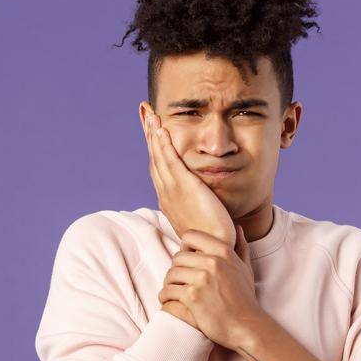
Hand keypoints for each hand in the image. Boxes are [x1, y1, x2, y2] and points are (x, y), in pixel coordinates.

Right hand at [140, 104, 235, 247]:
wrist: (215, 248)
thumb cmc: (213, 237)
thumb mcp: (203, 216)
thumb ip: (201, 205)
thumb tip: (208, 200)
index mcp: (169, 199)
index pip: (158, 167)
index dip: (154, 147)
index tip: (152, 130)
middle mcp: (166, 193)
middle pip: (153, 157)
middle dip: (149, 134)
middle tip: (145, 112)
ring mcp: (172, 191)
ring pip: (158, 156)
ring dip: (153, 134)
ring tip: (150, 114)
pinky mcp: (183, 189)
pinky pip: (170, 162)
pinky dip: (164, 145)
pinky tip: (161, 130)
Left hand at [157, 227, 266, 349]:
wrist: (246, 326)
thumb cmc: (246, 299)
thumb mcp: (246, 269)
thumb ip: (241, 247)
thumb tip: (239, 228)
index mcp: (224, 252)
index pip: (190, 236)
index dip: (184, 247)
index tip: (187, 260)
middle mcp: (213, 262)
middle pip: (178, 256)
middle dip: (177, 269)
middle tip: (179, 280)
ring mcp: (202, 279)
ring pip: (171, 273)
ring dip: (169, 283)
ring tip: (173, 291)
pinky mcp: (192, 296)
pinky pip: (168, 291)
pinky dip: (165, 297)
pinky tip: (169, 301)